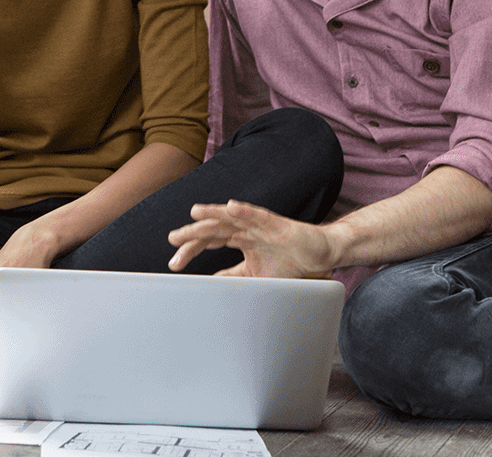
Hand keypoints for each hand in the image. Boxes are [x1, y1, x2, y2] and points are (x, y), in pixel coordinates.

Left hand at [166, 199, 334, 278]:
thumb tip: (211, 284)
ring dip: (212, 213)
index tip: (174, 264)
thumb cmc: (289, 262)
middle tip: (172, 240)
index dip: (190, 250)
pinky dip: (244, 210)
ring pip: (231, 217)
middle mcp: (245, 228)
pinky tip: (231, 207)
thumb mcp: (254, 275)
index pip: (209, 241)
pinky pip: (258, 215)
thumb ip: (233, 276)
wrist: (319, 256)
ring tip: (194, 212)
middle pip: (213, 228)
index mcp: (239, 239)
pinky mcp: (276, 223)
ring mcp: (259, 224)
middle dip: (192, 234)